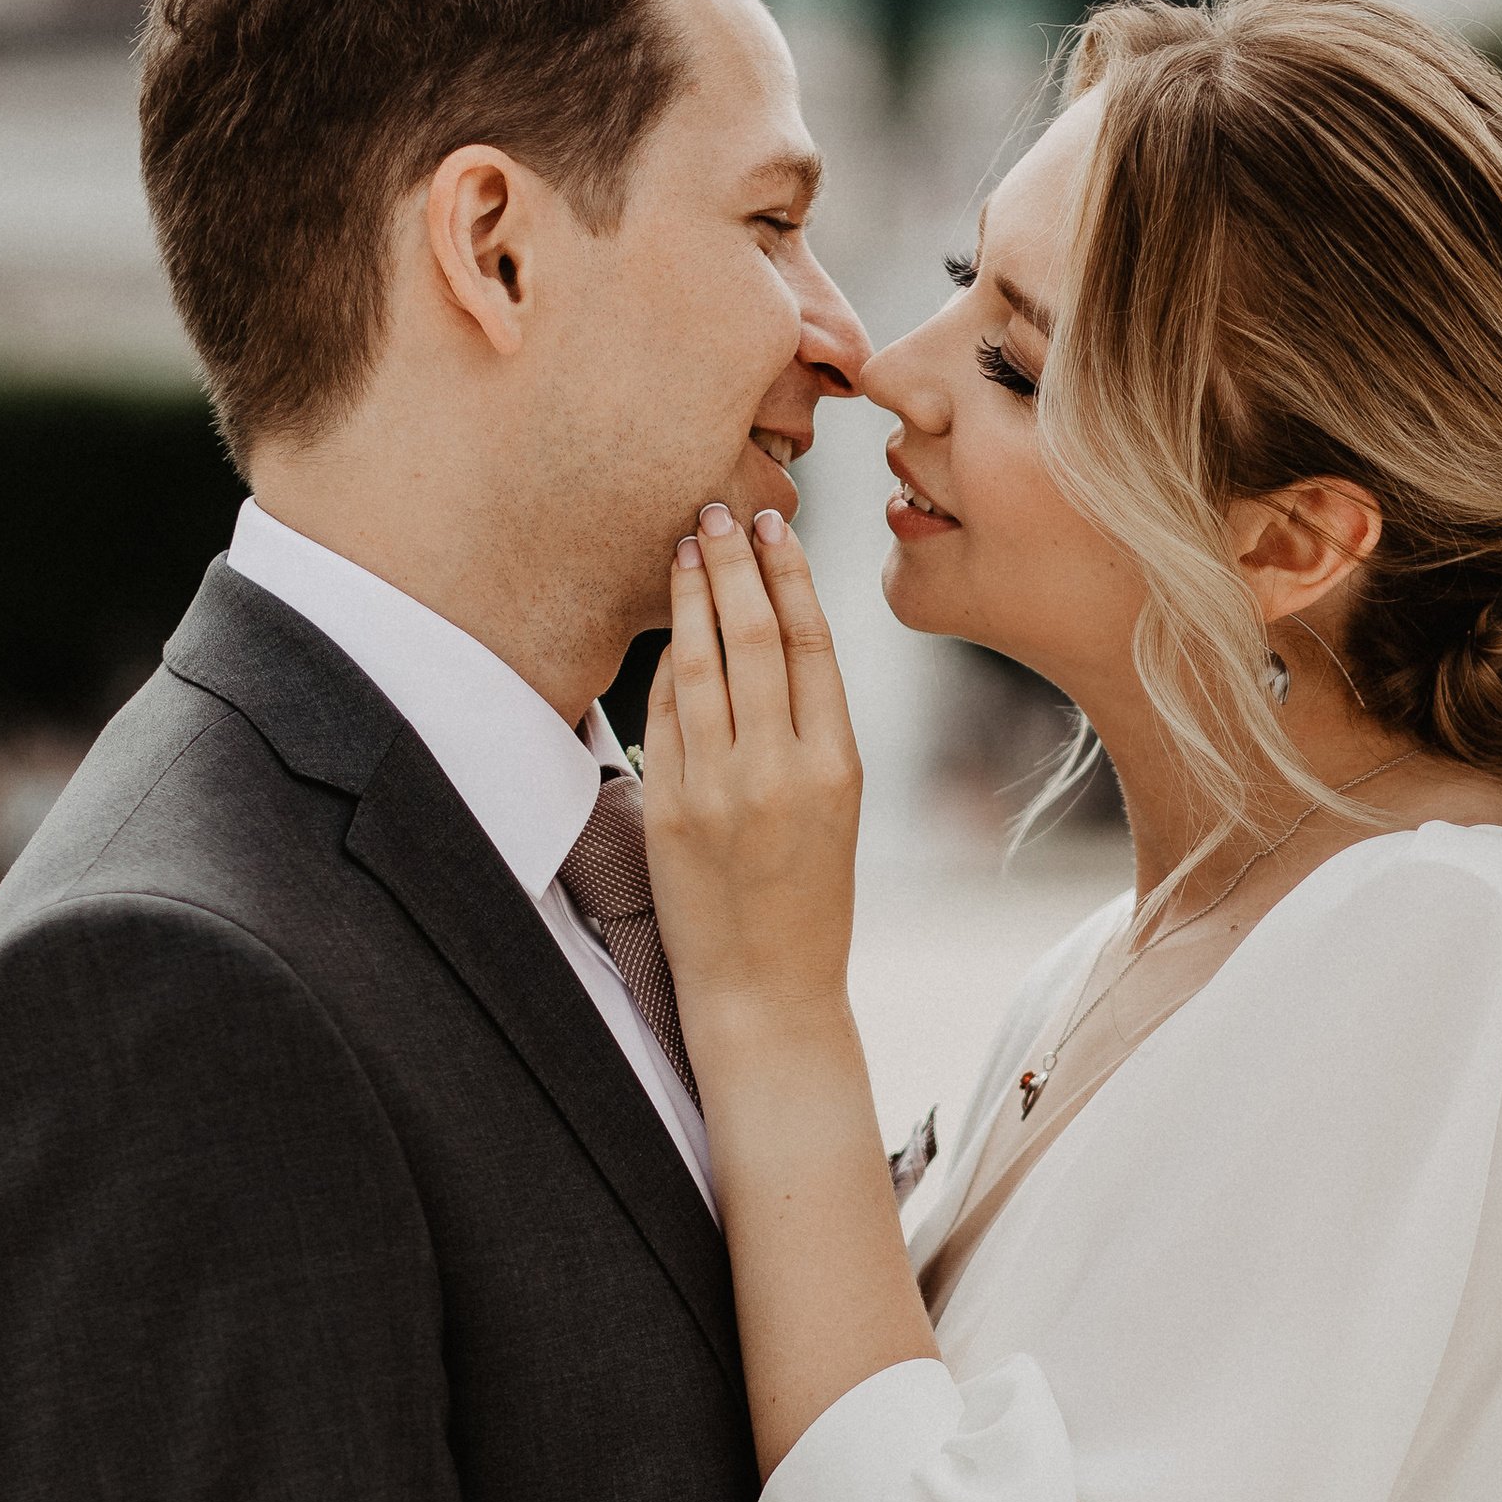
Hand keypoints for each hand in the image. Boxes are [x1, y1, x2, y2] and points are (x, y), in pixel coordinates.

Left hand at [644, 504, 862, 1058]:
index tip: (772, 528)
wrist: (767, 992)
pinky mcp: (671, 810)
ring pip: (702, 666)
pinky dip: (665, 667)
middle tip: (715, 510)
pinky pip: (663, 718)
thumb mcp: (835, 811)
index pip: (813, 644)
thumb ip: (808, 732)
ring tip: (683, 548)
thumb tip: (767, 640)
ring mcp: (722, 789)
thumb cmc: (807, 901)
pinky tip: (665, 631)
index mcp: (838, 766)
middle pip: (757, 638)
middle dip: (733, 565)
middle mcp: (782, 770)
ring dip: (691, 598)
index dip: (790, 576)